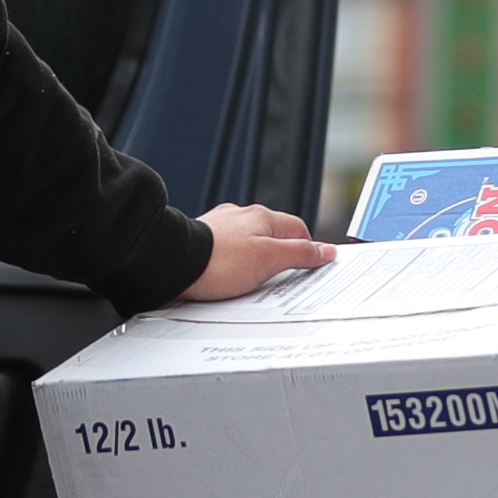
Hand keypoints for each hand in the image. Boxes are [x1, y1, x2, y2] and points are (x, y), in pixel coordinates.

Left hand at [184, 204, 338, 302]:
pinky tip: (228, 277)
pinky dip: (233, 263)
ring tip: (253, 281)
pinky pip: (227, 251)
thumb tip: (325, 250)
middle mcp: (240, 216)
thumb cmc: (219, 262)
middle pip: (273, 235)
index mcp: (262, 217)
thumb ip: (300, 254)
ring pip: (249, 242)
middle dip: (281, 255)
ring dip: (255, 259)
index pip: (298, 229)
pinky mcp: (202, 240)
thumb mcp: (270, 260)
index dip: (308, 248)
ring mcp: (220, 226)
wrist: (173, 263)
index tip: (312, 264)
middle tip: (283, 278)